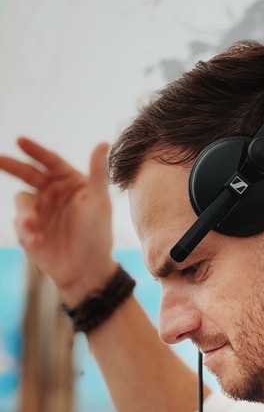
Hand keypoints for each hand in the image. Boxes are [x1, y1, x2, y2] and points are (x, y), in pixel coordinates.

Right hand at [0, 137, 117, 305]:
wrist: (88, 270)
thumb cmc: (98, 235)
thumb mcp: (99, 202)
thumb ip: (97, 172)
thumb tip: (103, 142)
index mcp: (70, 183)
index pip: (50, 161)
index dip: (35, 150)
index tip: (20, 140)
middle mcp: (52, 193)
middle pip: (28, 173)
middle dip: (13, 166)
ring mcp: (40, 211)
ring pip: (22, 200)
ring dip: (26, 212)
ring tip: (34, 226)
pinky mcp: (29, 230)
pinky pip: (20, 224)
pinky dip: (27, 231)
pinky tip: (38, 241)